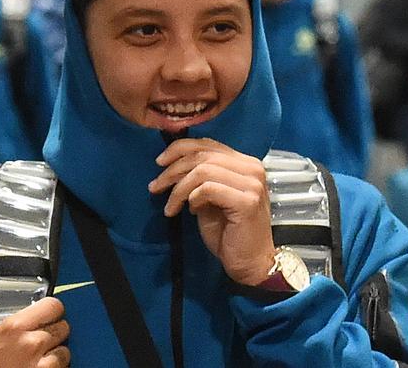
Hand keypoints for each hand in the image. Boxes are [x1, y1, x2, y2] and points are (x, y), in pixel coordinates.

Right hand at [0, 297, 69, 367]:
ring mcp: (43, 362)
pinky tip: (44, 367)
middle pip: (62, 326)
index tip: (46, 313)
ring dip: (57, 350)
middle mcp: (33, 342)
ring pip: (65, 348)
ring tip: (44, 355)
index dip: (51, 308)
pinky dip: (57, 366)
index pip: (53, 305)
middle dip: (54, 330)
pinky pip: (63, 366)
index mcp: (14, 327)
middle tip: (43, 335)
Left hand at [149, 138, 274, 285]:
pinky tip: (191, 211)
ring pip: (202, 171)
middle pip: (202, 155)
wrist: (250, 263)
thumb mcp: (209, 199)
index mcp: (245, 164)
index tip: (159, 163)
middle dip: (172, 170)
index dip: (179, 149)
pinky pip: (208, 189)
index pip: (208, 144)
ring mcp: (252, 184)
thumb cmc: (229, 232)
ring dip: (179, 188)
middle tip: (155, 187)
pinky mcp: (247, 201)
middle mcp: (252, 168)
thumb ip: (198, 178)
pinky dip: (192, 198)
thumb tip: (169, 163)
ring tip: (170, 206)